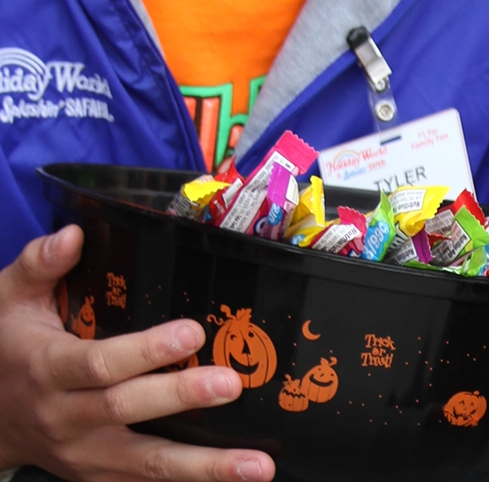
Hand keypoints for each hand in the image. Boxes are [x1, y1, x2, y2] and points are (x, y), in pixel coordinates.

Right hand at [0, 225, 273, 481]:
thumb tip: (73, 235)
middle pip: (127, 411)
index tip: (193, 333)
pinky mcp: (98, 476)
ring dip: (205, 468)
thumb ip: (40, 265)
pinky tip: (236, 481)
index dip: (146, 351)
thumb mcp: (9, 301)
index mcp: (48, 369)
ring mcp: (83, 455)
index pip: (100, 364)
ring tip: (259, 466)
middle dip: (182, 399)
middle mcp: (66, 418)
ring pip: (145, 465)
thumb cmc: (6, 347)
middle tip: (233, 385)